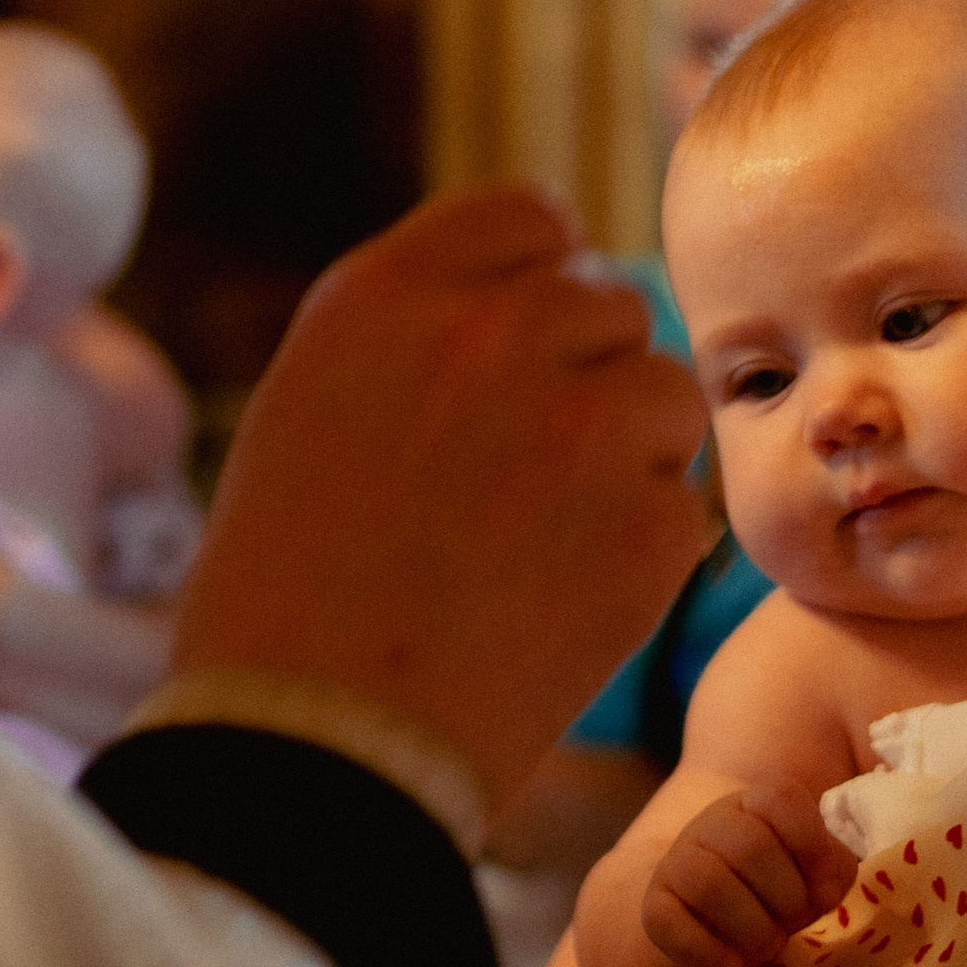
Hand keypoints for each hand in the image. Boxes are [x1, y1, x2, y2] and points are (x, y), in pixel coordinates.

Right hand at [172, 185, 710, 806]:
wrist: (315, 748)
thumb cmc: (284, 594)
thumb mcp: (313, 408)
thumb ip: (420, 332)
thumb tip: (536, 291)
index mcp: (390, 294)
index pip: (530, 217)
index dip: (542, 280)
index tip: (529, 349)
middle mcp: (491, 334)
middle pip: (610, 305)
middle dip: (586, 378)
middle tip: (533, 475)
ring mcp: (579, 427)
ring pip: (664, 395)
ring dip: (631, 456)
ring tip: (547, 540)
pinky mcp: (646, 525)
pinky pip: (682, 505)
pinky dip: (643, 553)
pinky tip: (564, 603)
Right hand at [641, 778, 857, 966]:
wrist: (726, 934)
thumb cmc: (780, 895)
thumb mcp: (816, 877)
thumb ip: (834, 869)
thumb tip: (825, 886)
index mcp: (755, 804)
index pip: (781, 797)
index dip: (812, 846)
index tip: (824, 892)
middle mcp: (711, 823)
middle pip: (750, 846)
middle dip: (787, 897)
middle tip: (792, 924)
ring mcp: (676, 861)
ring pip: (707, 882)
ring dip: (751, 928)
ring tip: (766, 947)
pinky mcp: (654, 907)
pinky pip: (668, 923)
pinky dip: (708, 955)